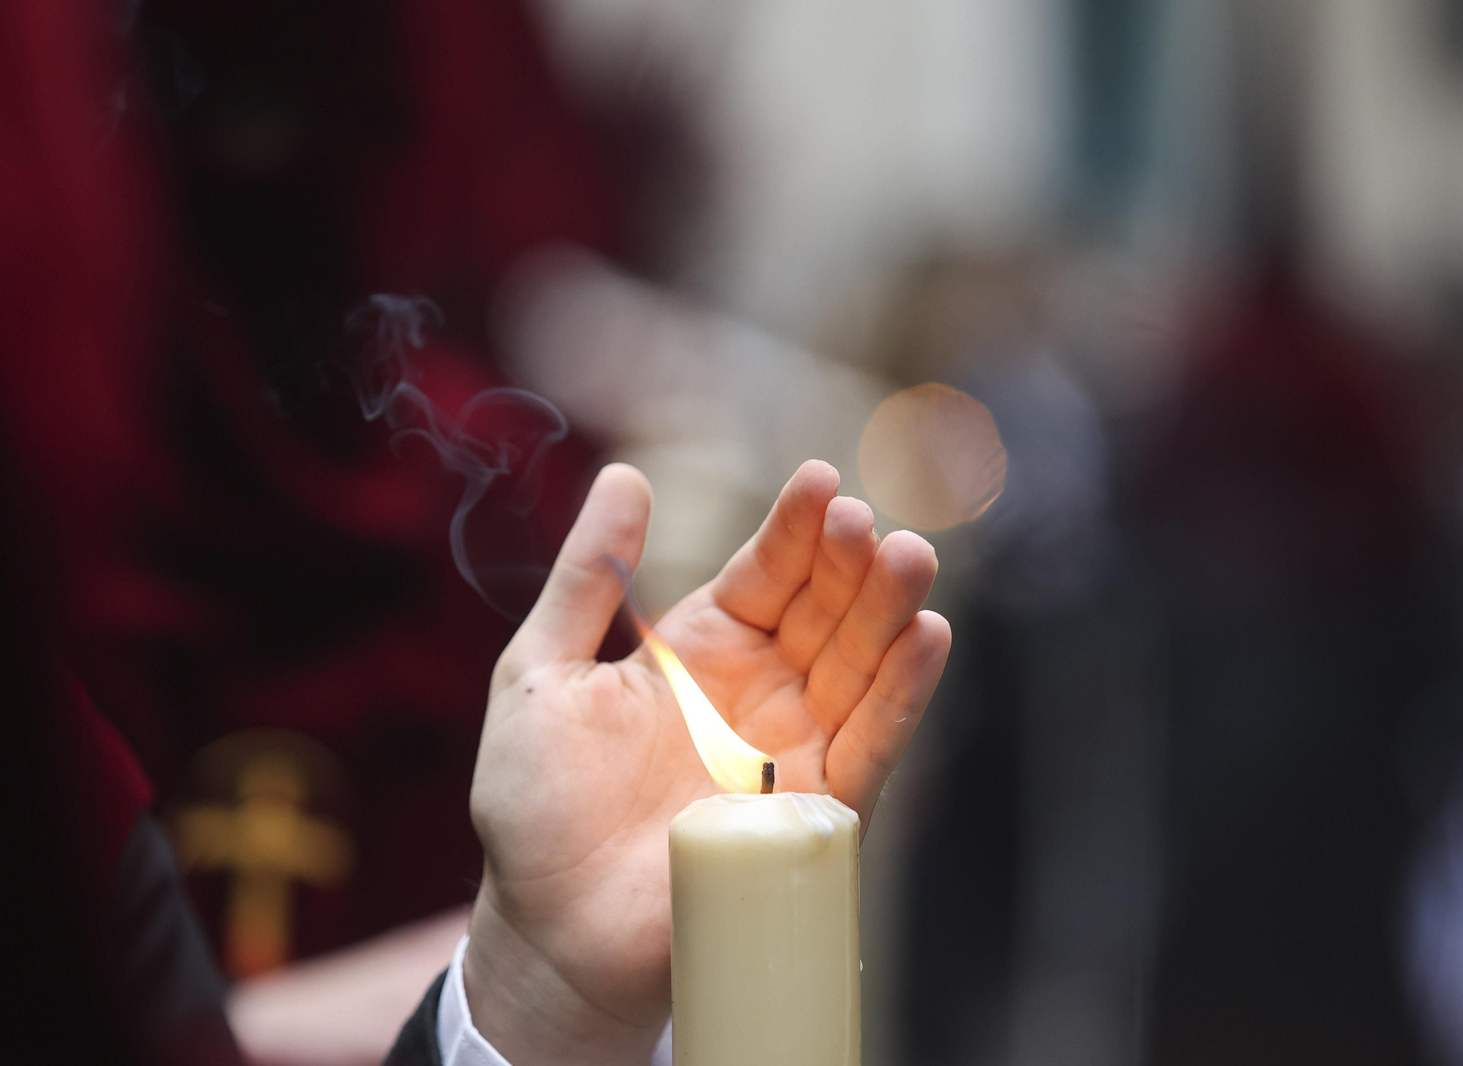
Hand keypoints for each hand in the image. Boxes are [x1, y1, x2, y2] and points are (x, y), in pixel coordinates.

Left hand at [463, 461, 950, 1064]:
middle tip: (867, 518)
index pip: (764, 574)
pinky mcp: (811, 813)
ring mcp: (789, 751)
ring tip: (910, 555)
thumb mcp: (542, 669)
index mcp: (699, 651)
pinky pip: (869, 746)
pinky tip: (928, 636)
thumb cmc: (535, 805)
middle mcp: (757, 693)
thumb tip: (624, 476)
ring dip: (888, 613)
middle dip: (850, 563)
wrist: (547, 925)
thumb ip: (587, 578)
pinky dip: (901, 694)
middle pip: (823, 612)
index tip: (822, 479)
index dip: (794, 529)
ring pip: (858, 667)